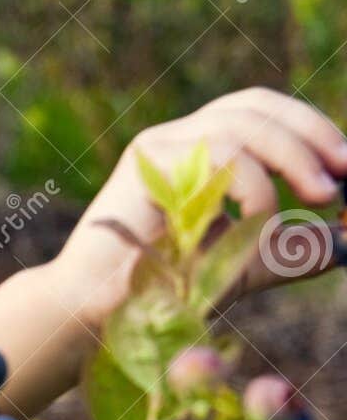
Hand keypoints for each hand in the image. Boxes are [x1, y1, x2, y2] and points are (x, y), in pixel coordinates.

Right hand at [49, 86, 346, 332]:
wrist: (97, 312)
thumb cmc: (161, 291)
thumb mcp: (246, 265)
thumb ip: (293, 251)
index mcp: (195, 151)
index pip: (259, 111)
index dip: (309, 127)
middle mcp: (174, 141)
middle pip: (254, 106)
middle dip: (310, 135)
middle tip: (341, 179)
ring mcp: (156, 149)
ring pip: (241, 126)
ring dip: (292, 160)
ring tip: (316, 199)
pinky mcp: (143, 166)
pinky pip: (218, 157)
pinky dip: (254, 189)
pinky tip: (256, 225)